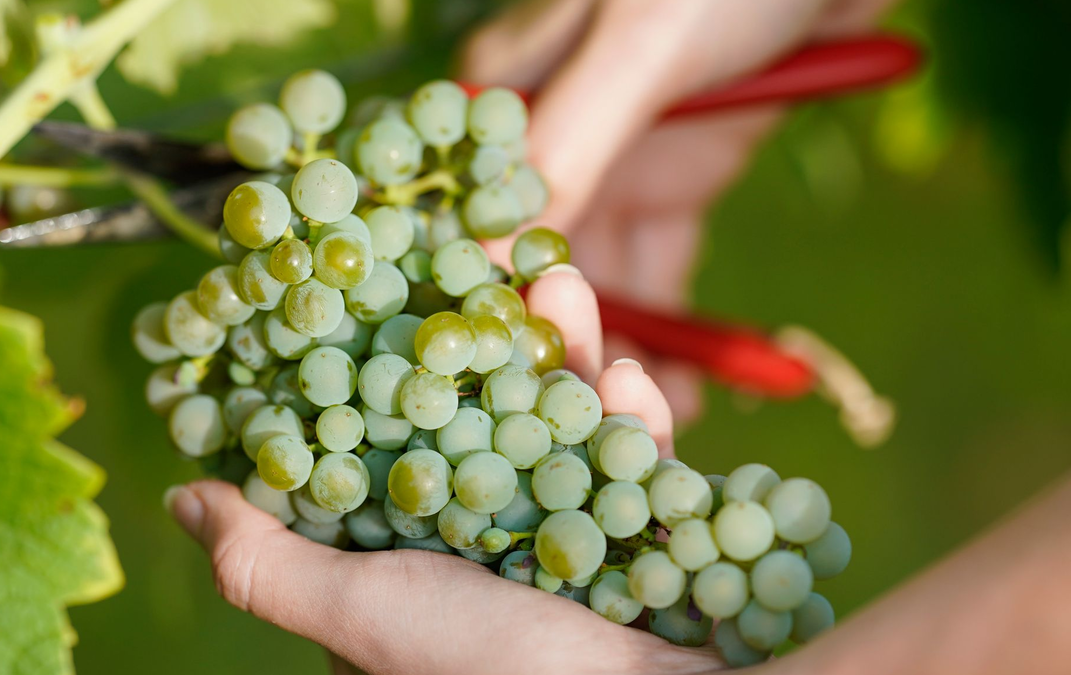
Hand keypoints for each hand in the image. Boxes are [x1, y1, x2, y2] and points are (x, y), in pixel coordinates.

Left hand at [166, 270, 715, 674]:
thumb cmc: (493, 674)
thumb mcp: (359, 615)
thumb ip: (268, 564)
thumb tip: (181, 496)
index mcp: (409, 561)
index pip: (381, 444)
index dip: (377, 368)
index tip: (378, 292)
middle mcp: (482, 545)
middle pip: (477, 416)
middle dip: (483, 341)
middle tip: (487, 266)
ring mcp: (566, 538)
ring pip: (557, 421)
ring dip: (564, 351)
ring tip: (566, 285)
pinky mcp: (642, 536)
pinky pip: (633, 464)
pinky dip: (633, 422)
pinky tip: (629, 384)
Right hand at [461, 0, 896, 422]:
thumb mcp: (638, 49)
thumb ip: (567, 146)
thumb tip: (488, 259)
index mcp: (508, 98)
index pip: (472, 217)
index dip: (485, 301)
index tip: (511, 386)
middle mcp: (550, 142)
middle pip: (536, 265)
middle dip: (563, 345)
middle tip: (596, 426)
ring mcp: (616, 167)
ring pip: (604, 281)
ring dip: (623, 354)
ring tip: (648, 435)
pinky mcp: (678, 182)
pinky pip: (666, 270)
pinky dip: (677, 332)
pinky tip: (689, 393)